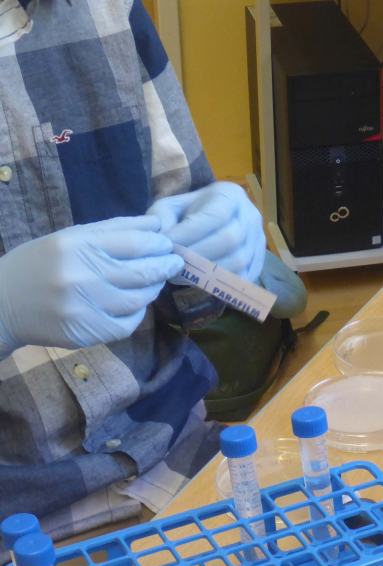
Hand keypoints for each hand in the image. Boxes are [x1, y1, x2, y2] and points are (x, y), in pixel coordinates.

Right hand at [0, 217, 179, 351]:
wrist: (0, 304)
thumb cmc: (37, 265)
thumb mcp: (67, 238)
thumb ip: (113, 230)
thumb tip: (156, 225)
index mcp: (76, 244)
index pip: (134, 241)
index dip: (158, 243)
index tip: (168, 244)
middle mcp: (81, 274)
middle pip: (142, 271)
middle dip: (165, 265)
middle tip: (175, 262)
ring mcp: (84, 306)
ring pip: (138, 298)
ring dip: (153, 289)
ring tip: (156, 281)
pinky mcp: (86, 332)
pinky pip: (128, 323)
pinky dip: (137, 313)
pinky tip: (135, 304)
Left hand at [148, 181, 265, 281]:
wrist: (211, 221)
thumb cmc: (188, 213)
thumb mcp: (170, 207)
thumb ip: (161, 218)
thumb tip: (163, 239)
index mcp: (231, 196)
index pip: (216, 215)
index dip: (191, 232)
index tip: (167, 245)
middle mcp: (251, 217)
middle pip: (230, 240)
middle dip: (198, 255)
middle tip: (173, 263)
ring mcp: (258, 241)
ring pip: (239, 261)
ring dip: (208, 271)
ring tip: (182, 274)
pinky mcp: (258, 263)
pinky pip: (243, 277)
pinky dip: (221, 282)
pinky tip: (198, 280)